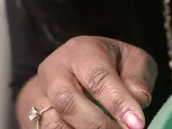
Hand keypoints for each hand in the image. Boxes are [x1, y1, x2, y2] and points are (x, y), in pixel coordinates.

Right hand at [19, 36, 156, 128]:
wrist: (71, 70)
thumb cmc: (108, 64)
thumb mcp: (130, 59)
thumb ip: (137, 75)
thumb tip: (139, 97)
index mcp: (81, 50)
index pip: (98, 76)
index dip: (118, 102)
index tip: (137, 124)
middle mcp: (54, 70)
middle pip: (68, 101)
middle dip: (98, 124)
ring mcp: (39, 94)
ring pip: (53, 123)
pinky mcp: (32, 116)